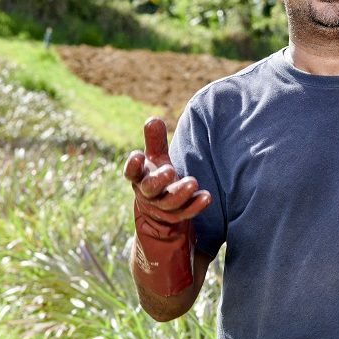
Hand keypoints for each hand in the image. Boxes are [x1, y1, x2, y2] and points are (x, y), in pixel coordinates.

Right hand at [123, 117, 210, 294]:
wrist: (160, 220)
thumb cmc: (158, 181)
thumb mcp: (156, 161)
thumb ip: (155, 142)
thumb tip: (152, 118)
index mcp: (140, 179)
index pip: (131, 173)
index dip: (133, 166)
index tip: (137, 156)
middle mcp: (148, 195)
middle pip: (150, 189)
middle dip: (159, 180)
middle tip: (169, 170)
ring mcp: (163, 210)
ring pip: (169, 203)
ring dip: (180, 193)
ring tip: (192, 183)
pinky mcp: (177, 220)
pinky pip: (186, 214)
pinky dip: (196, 205)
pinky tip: (206, 197)